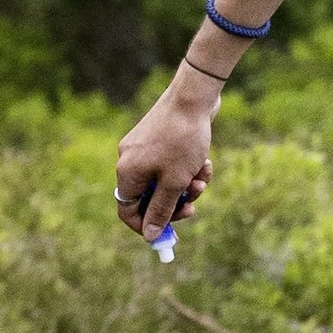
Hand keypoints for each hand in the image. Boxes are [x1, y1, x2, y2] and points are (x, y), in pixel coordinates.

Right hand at [114, 74, 217, 241]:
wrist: (193, 96)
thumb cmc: (182, 140)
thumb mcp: (174, 182)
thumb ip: (161, 210)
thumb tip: (150, 235)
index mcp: (127, 173)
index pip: (128, 211)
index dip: (148, 224)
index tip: (170, 231)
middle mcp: (130, 161)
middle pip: (149, 198)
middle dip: (174, 203)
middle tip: (194, 204)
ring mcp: (143, 148)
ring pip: (164, 182)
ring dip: (186, 186)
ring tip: (203, 176)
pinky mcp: (158, 140)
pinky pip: (171, 165)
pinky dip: (188, 169)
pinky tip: (205, 163)